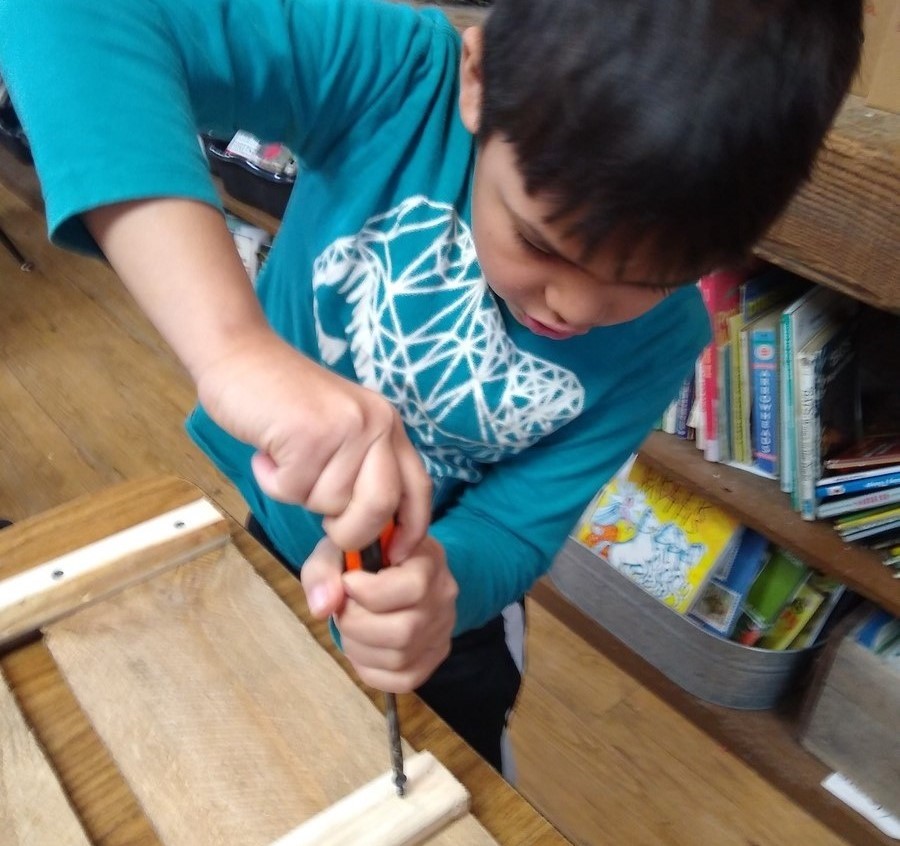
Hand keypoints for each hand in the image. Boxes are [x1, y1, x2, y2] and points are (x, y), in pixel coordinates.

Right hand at [83, 199, 430, 557]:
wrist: (240, 356)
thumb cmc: (284, 403)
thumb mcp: (339, 433)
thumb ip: (359, 472)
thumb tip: (370, 534)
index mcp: (388, 427)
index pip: (418, 489)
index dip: (411, 529)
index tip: (394, 554)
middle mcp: (376, 424)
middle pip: (381, 506)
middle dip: (350, 530)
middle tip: (322, 518)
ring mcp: (345, 427)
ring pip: (330, 503)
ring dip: (298, 493)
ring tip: (284, 457)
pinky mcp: (309, 433)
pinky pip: (294, 490)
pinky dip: (273, 481)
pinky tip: (268, 451)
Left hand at [300, 535, 457, 692]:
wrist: (387, 569)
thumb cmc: (363, 556)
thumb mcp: (339, 549)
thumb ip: (325, 570)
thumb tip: (323, 608)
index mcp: (428, 558)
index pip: (412, 587)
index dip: (368, 592)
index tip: (347, 582)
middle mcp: (443, 594)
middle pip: (404, 631)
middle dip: (357, 625)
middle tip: (343, 610)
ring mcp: (442, 628)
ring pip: (399, 659)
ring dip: (358, 647)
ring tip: (350, 626)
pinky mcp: (435, 655)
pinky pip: (403, 680)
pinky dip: (370, 669)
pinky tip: (362, 646)